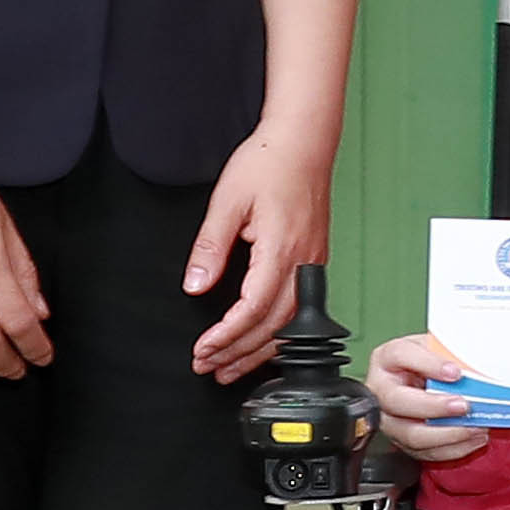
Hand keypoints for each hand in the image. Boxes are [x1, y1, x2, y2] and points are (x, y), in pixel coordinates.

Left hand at [186, 119, 336, 380]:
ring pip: (290, 325)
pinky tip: (262, 343)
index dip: (227, 336)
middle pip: (274, 327)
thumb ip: (210, 247)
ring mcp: (313, 264)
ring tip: (230, 368)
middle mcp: (303, 263)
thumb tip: (196, 285)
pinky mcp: (314, 261)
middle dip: (239, 353)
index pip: (253, 309)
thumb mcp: (227, 201)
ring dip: (259, 351)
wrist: (304, 141)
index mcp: (281, 250)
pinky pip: (299, 311)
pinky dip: (278, 335)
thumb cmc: (269, 163)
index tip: (203, 349)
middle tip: (209, 367)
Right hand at [366, 333, 484, 465]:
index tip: (455, 372)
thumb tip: (474, 368)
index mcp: (387, 358)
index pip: (400, 355)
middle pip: (398, 401)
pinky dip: (453, 448)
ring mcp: (389, 419)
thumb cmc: (427, 360)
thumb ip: (449, 354)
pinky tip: (472, 438)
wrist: (423, 379)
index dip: (428, 364)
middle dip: (434, 406)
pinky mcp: (402, 441)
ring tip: (474, 426)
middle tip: (463, 405)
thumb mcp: (436, 347)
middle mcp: (381, 390)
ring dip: (448, 433)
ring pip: (412, 434)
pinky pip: (426, 452)